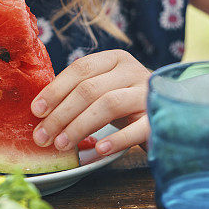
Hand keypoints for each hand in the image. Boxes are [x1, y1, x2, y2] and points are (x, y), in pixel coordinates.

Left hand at [30, 50, 150, 156]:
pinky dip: (116, 139)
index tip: (36, 111)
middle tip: (43, 137)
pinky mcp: (160, 117)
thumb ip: (78, 92)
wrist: (172, 110)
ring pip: (108, 104)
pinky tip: (99, 149)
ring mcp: (147, 93)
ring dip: (80, 126)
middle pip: (90, 89)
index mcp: (114, 59)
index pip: (80, 69)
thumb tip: (40, 111)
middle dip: (61, 114)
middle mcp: (133, 71)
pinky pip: (137, 128)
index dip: (55, 89)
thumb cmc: (126, 101)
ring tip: (62, 144)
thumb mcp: (105, 88)